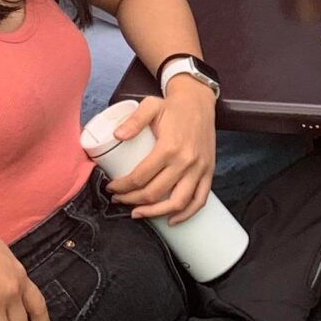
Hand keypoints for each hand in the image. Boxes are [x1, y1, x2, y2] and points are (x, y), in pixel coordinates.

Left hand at [104, 90, 214, 223]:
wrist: (199, 101)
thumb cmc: (173, 106)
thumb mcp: (150, 106)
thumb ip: (133, 120)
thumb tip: (117, 135)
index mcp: (169, 147)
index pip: (140, 177)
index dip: (122, 187)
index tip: (112, 189)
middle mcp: (185, 161)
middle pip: (155, 192)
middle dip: (132, 201)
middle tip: (120, 200)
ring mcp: (199, 169)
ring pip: (177, 202)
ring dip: (156, 213)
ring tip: (139, 213)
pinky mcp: (208, 171)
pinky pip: (200, 200)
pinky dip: (186, 214)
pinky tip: (172, 219)